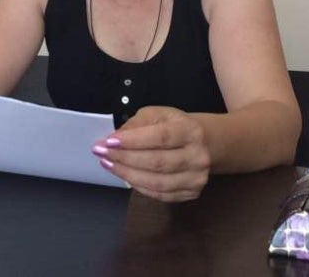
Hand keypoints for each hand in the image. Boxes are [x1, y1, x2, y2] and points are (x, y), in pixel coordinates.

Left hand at [91, 106, 209, 201]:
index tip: (109, 141)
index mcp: (191, 131)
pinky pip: (160, 194)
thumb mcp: (157, 115)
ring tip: (108, 165)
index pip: (160, 137)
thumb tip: (114, 139)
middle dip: (125, 159)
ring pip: (157, 182)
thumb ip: (136, 124)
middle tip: (102, 153)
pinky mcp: (191, 193)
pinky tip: (125, 176)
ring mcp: (196, 178)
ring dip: (127, 175)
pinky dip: (139, 186)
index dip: (133, 141)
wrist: (206, 144)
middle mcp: (198, 156)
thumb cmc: (176, 126)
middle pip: (157, 162)